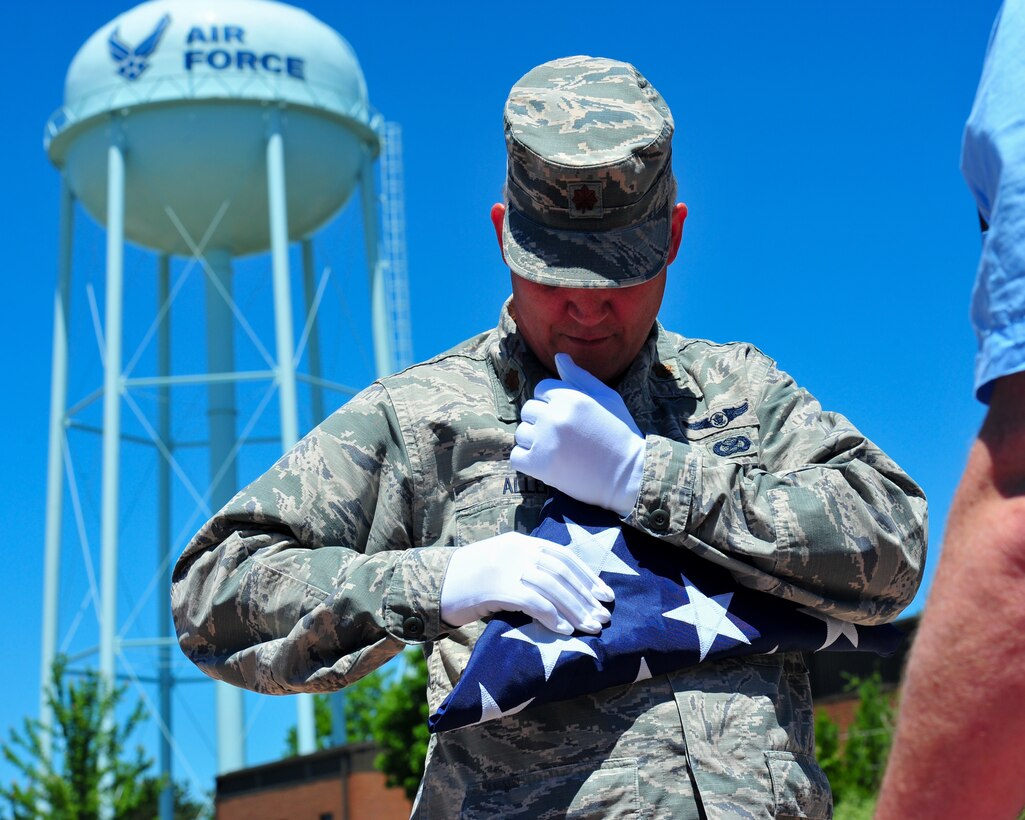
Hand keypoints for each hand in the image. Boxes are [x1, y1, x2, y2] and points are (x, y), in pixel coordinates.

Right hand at [440, 531, 614, 634]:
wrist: (432, 584)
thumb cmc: (468, 581)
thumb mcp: (501, 564)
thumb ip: (527, 569)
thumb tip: (563, 591)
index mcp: (520, 541)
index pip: (564, 555)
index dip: (588, 576)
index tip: (605, 594)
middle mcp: (516, 549)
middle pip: (562, 571)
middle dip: (586, 595)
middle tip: (603, 616)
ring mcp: (506, 566)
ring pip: (552, 586)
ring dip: (575, 609)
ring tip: (590, 627)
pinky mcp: (496, 587)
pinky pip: (532, 601)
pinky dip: (552, 616)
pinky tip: (564, 630)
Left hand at [510, 353, 644, 515]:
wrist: (629, 474)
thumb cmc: (620, 433)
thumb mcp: (607, 397)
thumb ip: (579, 377)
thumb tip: (559, 357)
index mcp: (570, 397)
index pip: (541, 390)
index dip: (553, 404)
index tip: (570, 419)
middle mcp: (555, 416)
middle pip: (528, 410)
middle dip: (541, 421)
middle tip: (564, 436)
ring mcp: (545, 441)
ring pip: (521, 433)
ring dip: (534, 441)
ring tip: (557, 450)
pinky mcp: (539, 465)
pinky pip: (516, 457)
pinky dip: (527, 461)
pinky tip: (547, 463)